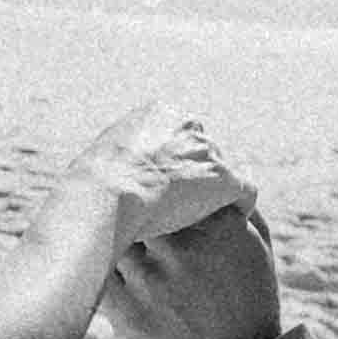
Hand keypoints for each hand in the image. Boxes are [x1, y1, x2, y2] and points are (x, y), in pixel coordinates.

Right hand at [94, 103, 256, 251]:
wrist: (105, 195)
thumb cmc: (92, 185)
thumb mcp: (101, 160)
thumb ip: (120, 160)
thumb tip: (109, 176)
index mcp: (158, 113)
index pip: (179, 136)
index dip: (175, 164)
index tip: (166, 187)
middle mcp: (188, 124)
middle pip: (204, 151)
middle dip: (196, 177)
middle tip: (186, 207)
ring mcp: (207, 150)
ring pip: (222, 172)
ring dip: (214, 194)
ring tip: (208, 222)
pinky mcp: (223, 178)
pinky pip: (245, 192)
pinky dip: (240, 207)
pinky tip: (231, 225)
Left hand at [102, 190, 284, 338]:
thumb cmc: (249, 303)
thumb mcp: (257, 251)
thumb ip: (237, 209)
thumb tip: (216, 172)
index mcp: (221, 229)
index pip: (175, 186)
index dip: (156, 181)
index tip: (147, 179)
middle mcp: (186, 251)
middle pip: (139, 204)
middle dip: (130, 201)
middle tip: (116, 191)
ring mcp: (155, 283)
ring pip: (114, 235)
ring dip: (109, 231)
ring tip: (102, 224)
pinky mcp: (129, 312)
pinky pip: (99, 273)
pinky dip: (97, 264)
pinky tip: (99, 260)